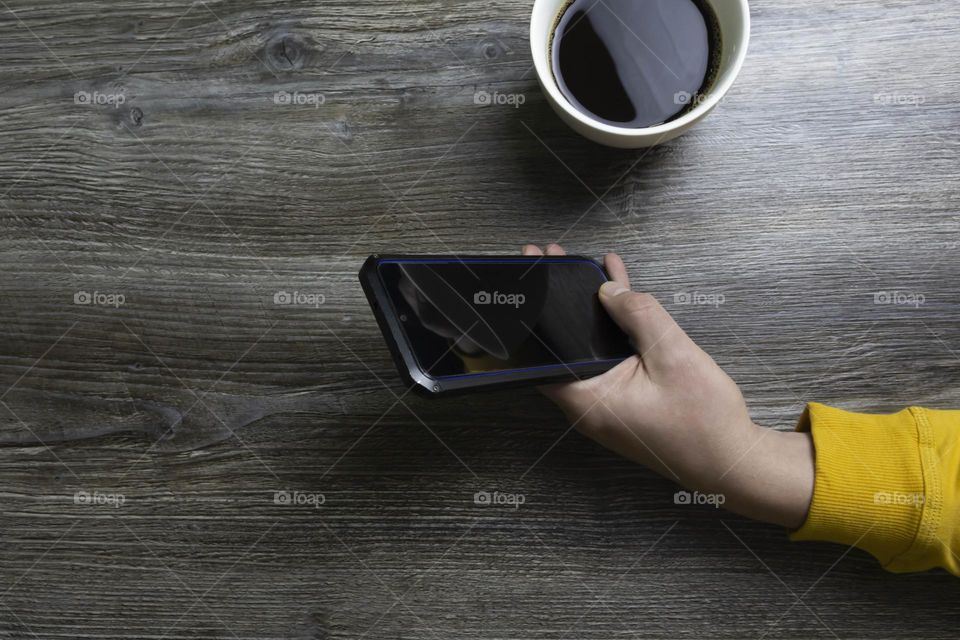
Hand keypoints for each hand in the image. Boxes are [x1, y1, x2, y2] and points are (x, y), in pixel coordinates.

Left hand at [522, 244, 814, 528]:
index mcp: (587, 400)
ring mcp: (606, 403)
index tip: (531, 277)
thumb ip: (639, 316)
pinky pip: (610, 358)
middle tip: (552, 259)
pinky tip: (620, 294)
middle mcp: (588, 404)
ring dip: (589, 311)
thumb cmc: (704, 423)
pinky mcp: (624, 401)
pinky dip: (613, 328)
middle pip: (562, 346)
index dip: (533, 312)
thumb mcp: (672, 356)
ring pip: (588, 349)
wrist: (734, 464)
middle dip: (558, 302)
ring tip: (580, 267)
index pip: (541, 354)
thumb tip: (608, 290)